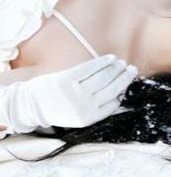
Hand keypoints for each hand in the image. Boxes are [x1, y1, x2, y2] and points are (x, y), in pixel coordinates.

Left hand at [2, 54, 138, 131]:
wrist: (32, 106)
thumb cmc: (60, 109)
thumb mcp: (81, 116)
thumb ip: (99, 108)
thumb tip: (121, 95)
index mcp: (89, 118)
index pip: (114, 103)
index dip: (123, 91)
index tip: (129, 82)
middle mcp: (83, 106)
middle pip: (112, 88)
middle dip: (125, 77)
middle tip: (132, 69)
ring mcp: (74, 92)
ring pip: (103, 77)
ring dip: (115, 68)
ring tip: (121, 63)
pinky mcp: (66, 79)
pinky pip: (90, 68)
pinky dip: (102, 61)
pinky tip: (110, 58)